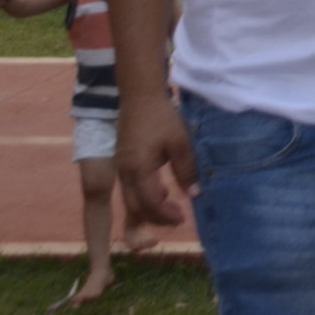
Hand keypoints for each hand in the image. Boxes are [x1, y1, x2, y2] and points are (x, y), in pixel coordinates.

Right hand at [116, 92, 196, 229]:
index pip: (150, 204)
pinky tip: (162, 190)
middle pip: (136, 207)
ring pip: (130, 199)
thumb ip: (186, 170)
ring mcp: (121, 166)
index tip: (183, 218)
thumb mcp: (180, 143)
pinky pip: (129, 187)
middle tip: (178, 219)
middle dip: (156, 218)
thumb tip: (193, 195)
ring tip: (171, 207)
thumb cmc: (162, 117)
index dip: (166, 216)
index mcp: (138, 169)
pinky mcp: (122, 160)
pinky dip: (144, 195)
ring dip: (150, 208)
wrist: (139, 95)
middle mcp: (125, 172)